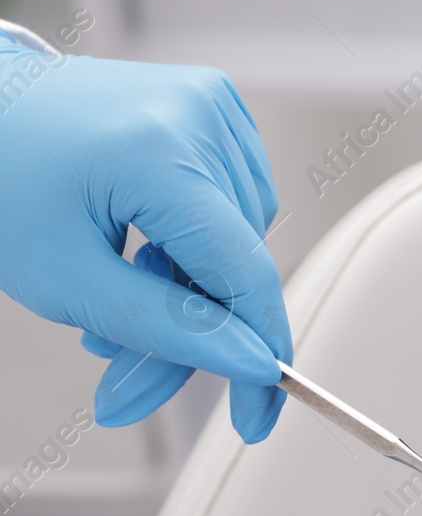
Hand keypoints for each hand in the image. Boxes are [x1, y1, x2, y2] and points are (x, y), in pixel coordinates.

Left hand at [0, 39, 290, 442]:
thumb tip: (251, 364)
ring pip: (244, 237)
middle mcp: (198, 115)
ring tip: (129, 282)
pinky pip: (237, 199)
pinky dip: (201, 238)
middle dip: (198, 326)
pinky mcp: (212, 105)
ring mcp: (210, 103)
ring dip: (198, 282)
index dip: (258, 353)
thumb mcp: (68, 281)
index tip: (257, 412)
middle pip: (241, 261)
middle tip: (134, 369)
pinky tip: (153, 242)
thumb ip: (169, 329)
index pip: (246, 273)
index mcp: (157, 151)